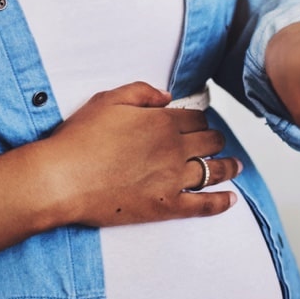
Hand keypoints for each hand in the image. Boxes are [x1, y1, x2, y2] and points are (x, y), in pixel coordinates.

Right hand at [37, 81, 240, 226]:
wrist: (63, 179)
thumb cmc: (79, 140)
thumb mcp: (107, 100)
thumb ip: (141, 92)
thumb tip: (167, 96)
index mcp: (161, 122)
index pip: (194, 118)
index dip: (200, 119)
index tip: (200, 122)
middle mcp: (174, 149)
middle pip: (209, 141)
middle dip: (216, 139)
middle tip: (217, 141)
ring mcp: (173, 179)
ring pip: (214, 170)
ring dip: (228, 166)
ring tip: (236, 165)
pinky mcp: (167, 206)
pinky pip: (204, 205)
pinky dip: (222, 202)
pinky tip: (232, 200)